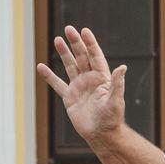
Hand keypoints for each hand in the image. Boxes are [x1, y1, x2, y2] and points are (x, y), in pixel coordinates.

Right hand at [36, 25, 125, 144]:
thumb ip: (118, 84)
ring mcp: (79, 86)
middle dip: (75, 43)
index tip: (84, 31)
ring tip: (57, 39)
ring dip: (64, 53)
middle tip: (68, 29)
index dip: (90, 44)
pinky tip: (41, 67)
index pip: (95, 56)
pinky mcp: (69, 97)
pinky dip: (49, 76)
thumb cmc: (112, 119)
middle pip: (82, 57)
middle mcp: (90, 79)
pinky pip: (58, 84)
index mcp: (102, 78)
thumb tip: (123, 67)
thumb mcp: (116, 101)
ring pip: (70, 66)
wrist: (101, 134)